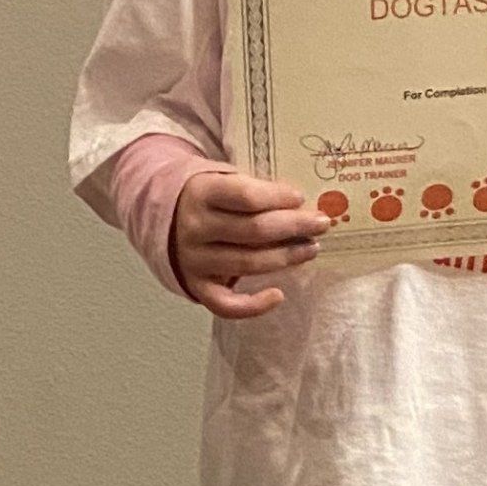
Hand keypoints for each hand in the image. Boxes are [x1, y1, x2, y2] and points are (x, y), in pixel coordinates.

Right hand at [173, 170, 326, 319]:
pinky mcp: (196, 286)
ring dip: (285, 258)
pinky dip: (253, 305)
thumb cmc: (207, 197)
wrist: (165, 218)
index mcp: (202, 193)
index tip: (300, 198)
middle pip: (253, 230)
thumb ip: (253, 190)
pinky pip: (226, 304)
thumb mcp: (222, 180)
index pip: (246, 196)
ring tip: (311, 249)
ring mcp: (194, 260)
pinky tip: (278, 295)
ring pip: (248, 264)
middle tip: (321, 224)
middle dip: (294, 227)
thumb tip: (299, 206)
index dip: (277, 197)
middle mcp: (195, 228)